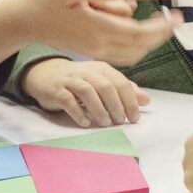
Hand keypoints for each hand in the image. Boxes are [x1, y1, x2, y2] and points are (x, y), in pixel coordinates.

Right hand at [0, 0, 184, 65]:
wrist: (22, 19)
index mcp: (96, 27)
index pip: (139, 32)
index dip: (161, 27)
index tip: (177, 16)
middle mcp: (98, 42)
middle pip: (140, 46)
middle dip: (162, 34)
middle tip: (178, 20)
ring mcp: (94, 49)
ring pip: (132, 53)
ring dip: (152, 42)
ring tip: (164, 26)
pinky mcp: (90, 50)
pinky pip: (121, 56)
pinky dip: (137, 48)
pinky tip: (141, 37)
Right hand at [22, 57, 147, 126]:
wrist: (45, 74)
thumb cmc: (80, 81)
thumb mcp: (103, 82)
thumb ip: (124, 90)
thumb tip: (147, 100)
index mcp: (102, 69)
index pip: (120, 83)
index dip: (130, 101)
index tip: (135, 117)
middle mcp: (87, 71)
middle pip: (106, 86)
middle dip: (116, 105)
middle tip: (120, 121)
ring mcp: (70, 80)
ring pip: (87, 91)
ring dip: (99, 109)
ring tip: (105, 123)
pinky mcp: (56, 90)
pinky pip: (68, 100)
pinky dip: (78, 112)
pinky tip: (86, 123)